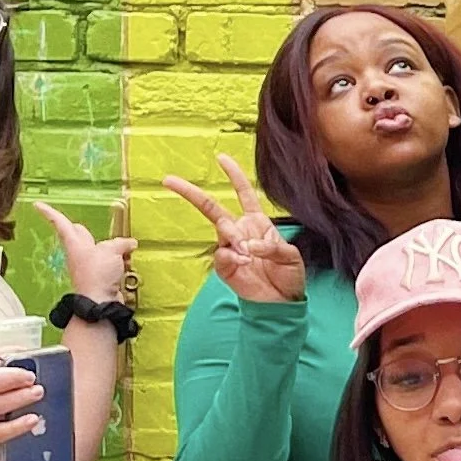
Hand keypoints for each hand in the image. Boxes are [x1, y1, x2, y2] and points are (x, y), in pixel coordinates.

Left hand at [32, 197, 137, 310]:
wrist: (99, 302)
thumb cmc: (97, 274)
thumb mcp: (111, 250)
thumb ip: (120, 243)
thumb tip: (129, 244)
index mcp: (75, 243)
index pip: (60, 223)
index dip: (49, 213)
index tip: (37, 205)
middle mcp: (79, 254)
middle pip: (80, 236)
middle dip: (84, 231)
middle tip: (84, 227)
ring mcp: (88, 267)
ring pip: (99, 251)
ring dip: (111, 249)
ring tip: (124, 248)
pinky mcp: (99, 278)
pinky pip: (110, 265)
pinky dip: (120, 263)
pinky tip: (127, 263)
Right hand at [163, 154, 307, 307]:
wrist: (282, 302)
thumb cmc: (289, 275)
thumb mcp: (290, 256)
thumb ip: (272, 246)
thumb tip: (248, 245)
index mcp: (256, 223)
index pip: (243, 193)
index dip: (234, 175)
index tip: (221, 157)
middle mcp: (239, 232)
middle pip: (211, 208)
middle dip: (191, 192)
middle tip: (169, 180)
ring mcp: (230, 249)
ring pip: (221, 231)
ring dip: (232, 236)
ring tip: (248, 253)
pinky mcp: (224, 267)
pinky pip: (222, 255)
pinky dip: (233, 257)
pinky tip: (245, 263)